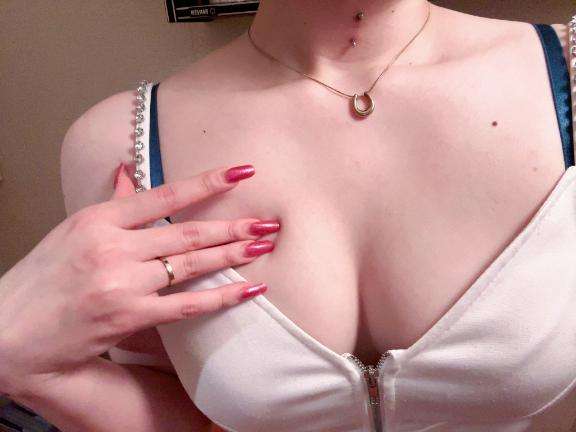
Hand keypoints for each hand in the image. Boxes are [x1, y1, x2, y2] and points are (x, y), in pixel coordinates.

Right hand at [0, 163, 279, 396]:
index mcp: (99, 220)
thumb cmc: (42, 278)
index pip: (163, 194)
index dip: (206, 182)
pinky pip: (186, 305)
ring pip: (190, 264)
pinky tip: (248, 289)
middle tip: (266, 220)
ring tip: (264, 244)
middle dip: (231, 225)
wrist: (10, 331)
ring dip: (232, 254)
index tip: (240, 172)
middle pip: (186, 231)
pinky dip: (220, 296)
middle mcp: (113, 248)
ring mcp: (122, 283)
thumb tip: (128, 172)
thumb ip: (111, 205)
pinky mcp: (129, 317)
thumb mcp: (72, 231)